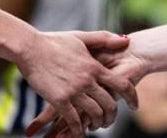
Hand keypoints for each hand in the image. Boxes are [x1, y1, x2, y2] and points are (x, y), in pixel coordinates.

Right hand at [20, 31, 137, 137]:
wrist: (30, 48)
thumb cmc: (56, 41)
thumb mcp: (83, 37)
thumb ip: (105, 39)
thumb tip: (127, 40)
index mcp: (95, 66)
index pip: (122, 84)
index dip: (132, 97)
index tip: (135, 106)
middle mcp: (87, 80)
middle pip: (109, 104)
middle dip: (113, 116)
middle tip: (110, 120)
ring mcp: (73, 91)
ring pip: (94, 113)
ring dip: (97, 123)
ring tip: (97, 126)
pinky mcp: (58, 100)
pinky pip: (73, 119)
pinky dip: (78, 129)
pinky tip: (80, 133)